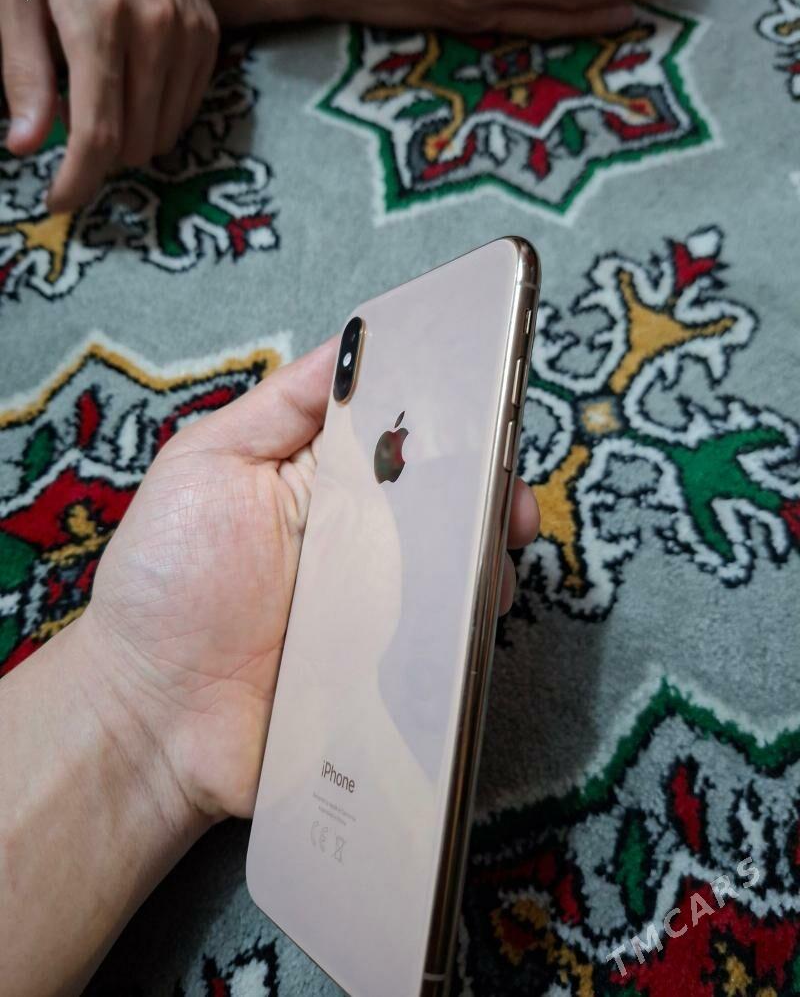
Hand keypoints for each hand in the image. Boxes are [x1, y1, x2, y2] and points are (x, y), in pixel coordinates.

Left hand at [0, 0, 218, 211]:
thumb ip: (24, 71)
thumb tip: (26, 146)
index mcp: (99, 22)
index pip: (97, 133)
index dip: (78, 180)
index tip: (59, 201)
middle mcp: (155, 33)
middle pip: (132, 142)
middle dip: (97, 149)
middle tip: (69, 113)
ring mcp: (190, 35)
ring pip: (163, 133)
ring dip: (128, 133)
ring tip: (99, 91)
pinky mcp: (209, 36)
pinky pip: (186, 108)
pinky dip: (156, 112)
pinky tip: (131, 82)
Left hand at [83, 339, 539, 823]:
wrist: (151, 714)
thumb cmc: (167, 581)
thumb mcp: (208, 464)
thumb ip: (282, 406)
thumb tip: (355, 342)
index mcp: (326, 483)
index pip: (403, 438)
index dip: (451, 419)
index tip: (486, 405)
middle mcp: (365, 539)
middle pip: (448, 502)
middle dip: (493, 487)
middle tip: (507, 493)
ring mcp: (385, 606)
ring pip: (463, 568)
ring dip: (491, 554)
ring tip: (499, 549)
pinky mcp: (395, 669)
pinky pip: (450, 638)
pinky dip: (474, 621)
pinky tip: (478, 610)